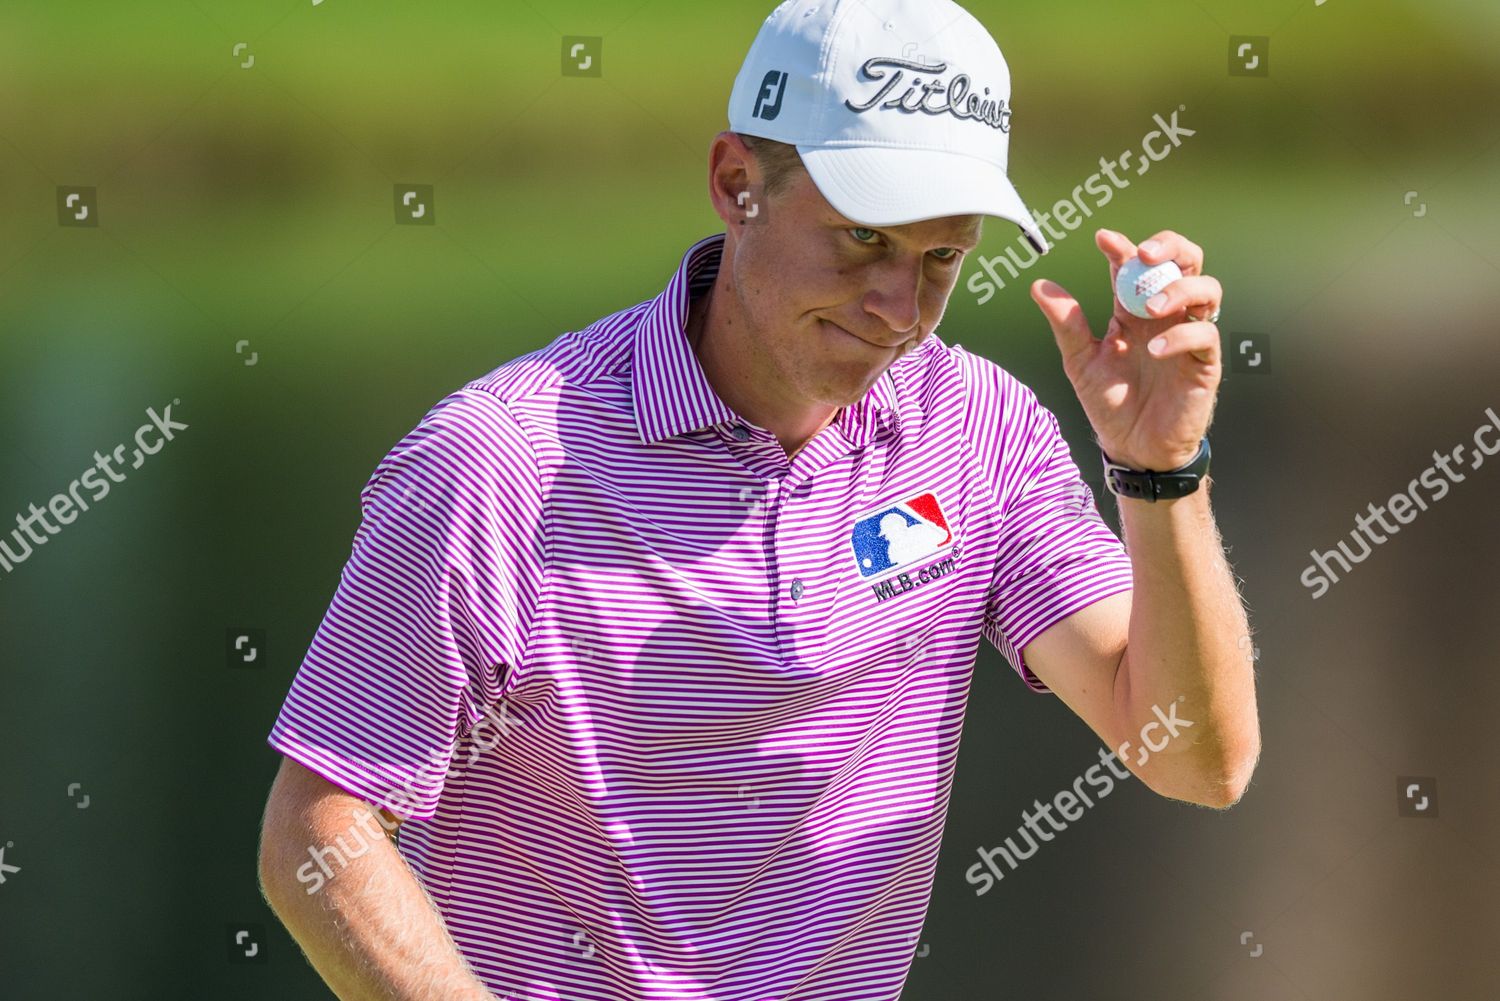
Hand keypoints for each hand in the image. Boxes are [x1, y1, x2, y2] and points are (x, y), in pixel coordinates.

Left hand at [1029, 228, 1221, 471]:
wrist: (1131, 447)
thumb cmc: (1111, 403)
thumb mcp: (1080, 361)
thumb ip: (1066, 323)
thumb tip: (1040, 285)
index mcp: (1134, 310)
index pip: (1135, 266)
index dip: (1123, 247)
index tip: (1103, 239)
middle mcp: (1166, 316)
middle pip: (1186, 262)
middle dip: (1170, 247)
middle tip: (1142, 253)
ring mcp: (1188, 336)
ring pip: (1207, 289)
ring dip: (1178, 289)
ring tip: (1146, 308)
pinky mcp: (1204, 363)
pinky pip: (1205, 335)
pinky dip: (1180, 334)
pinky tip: (1153, 349)